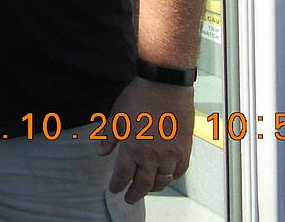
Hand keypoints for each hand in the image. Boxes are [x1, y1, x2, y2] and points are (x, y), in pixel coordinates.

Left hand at [99, 78, 194, 203]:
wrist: (165, 86)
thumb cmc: (139, 97)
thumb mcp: (117, 115)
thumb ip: (109, 136)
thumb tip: (100, 152)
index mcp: (132, 148)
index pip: (123, 175)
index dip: (117, 185)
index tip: (115, 190)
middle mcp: (151, 156)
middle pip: (143, 184)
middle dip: (134, 193)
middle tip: (129, 198)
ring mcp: (170, 154)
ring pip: (162, 181)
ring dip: (153, 188)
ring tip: (147, 189)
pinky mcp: (184, 149)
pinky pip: (179, 171)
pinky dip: (172, 177)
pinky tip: (167, 176)